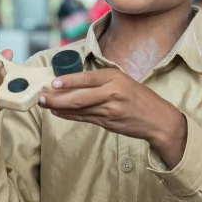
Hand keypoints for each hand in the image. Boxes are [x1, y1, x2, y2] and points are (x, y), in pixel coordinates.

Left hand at [39, 68, 187, 165]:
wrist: (159, 120)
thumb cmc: (140, 98)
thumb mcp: (124, 81)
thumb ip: (102, 81)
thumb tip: (74, 81)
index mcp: (116, 78)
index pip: (87, 78)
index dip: (68, 81)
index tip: (52, 82)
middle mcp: (113, 93)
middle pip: (79, 96)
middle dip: (57, 97)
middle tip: (42, 96)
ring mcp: (110, 110)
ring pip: (79, 109)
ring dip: (60, 107)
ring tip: (45, 104)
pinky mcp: (108, 123)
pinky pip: (85, 118)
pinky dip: (69, 115)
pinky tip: (57, 113)